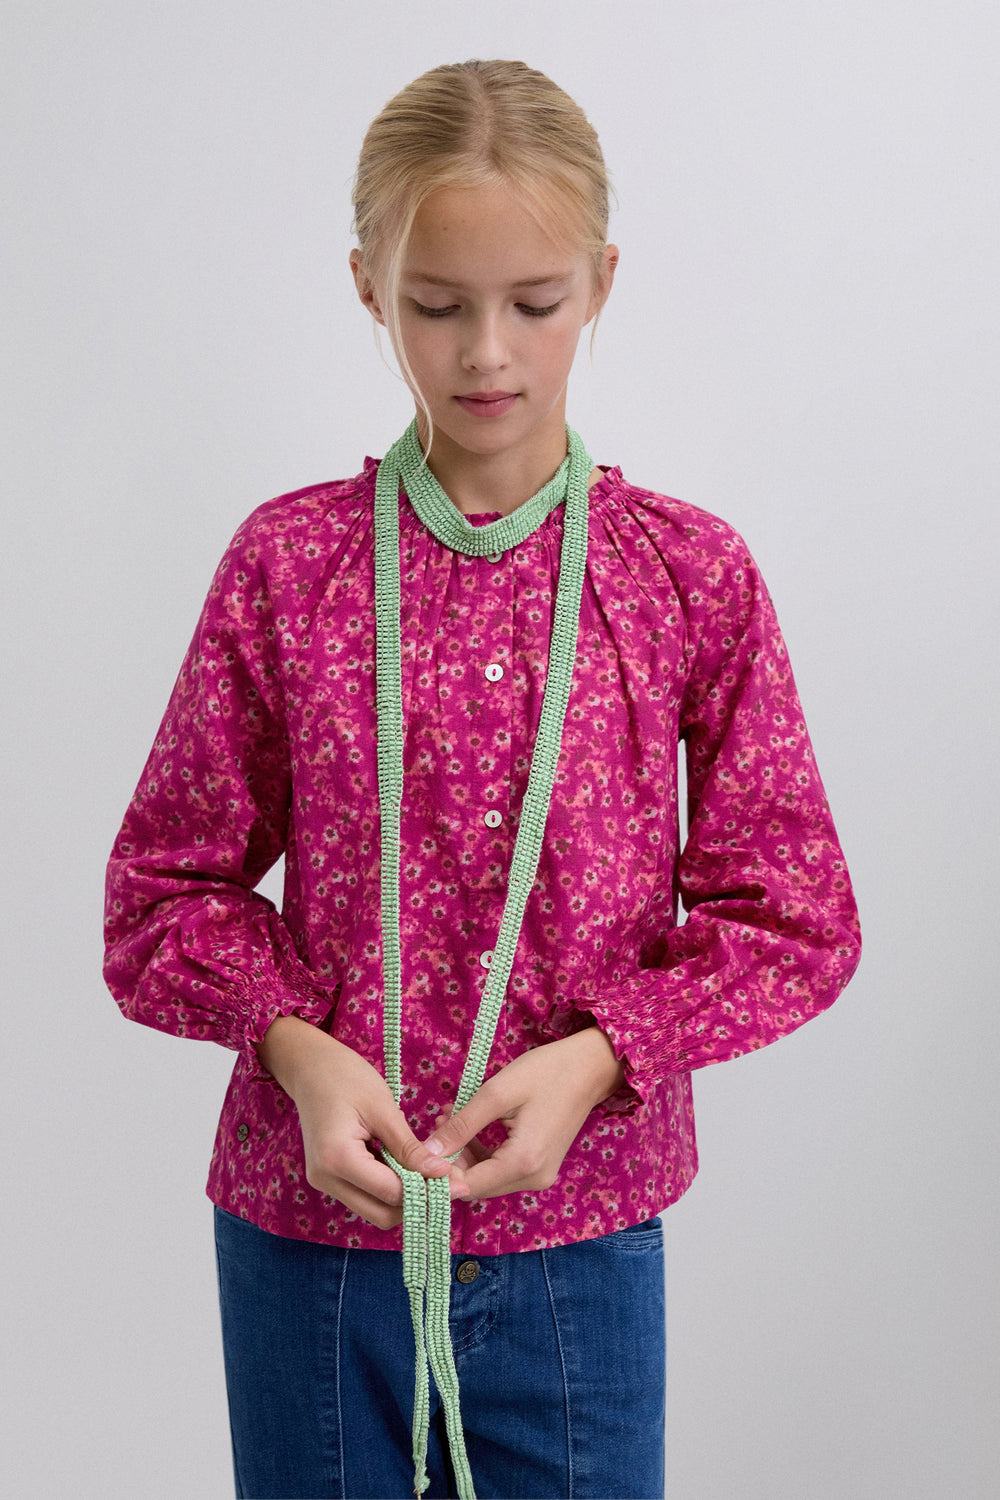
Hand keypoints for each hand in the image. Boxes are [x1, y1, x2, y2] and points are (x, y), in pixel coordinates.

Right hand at [256, 1016, 468, 1230]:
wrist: (309, 1067)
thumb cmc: (345, 1077)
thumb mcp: (383, 1108)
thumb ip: (409, 1147)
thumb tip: (440, 1174)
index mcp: (337, 1159)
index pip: (390, 1193)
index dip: (427, 1190)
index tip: (457, 1180)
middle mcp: (326, 1179)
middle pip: (382, 1213)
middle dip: (416, 1200)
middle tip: (445, 1177)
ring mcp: (325, 1181)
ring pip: (374, 1209)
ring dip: (403, 1196)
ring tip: (427, 1168)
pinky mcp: (330, 1178)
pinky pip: (365, 1195)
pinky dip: (389, 1187)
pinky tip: (405, 1163)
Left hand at [419, 1026, 625, 1200]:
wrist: (590, 1067)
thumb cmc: (546, 1073)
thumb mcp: (497, 1093)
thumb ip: (461, 1126)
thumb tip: (427, 1153)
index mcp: (523, 1162)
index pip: (467, 1186)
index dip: (438, 1174)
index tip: (417, 1151)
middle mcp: (533, 1178)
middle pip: (477, 1186)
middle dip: (450, 1161)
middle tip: (433, 1125)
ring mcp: (539, 1175)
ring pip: (487, 1179)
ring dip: (464, 1156)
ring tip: (447, 1119)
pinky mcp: (540, 1166)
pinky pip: (502, 1170)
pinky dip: (482, 1154)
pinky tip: (468, 1128)